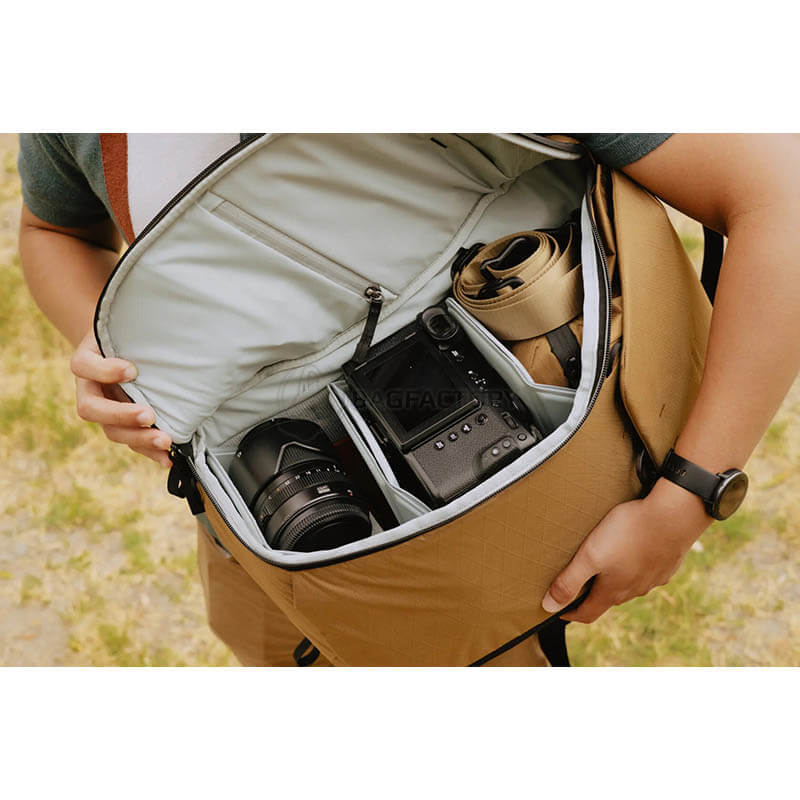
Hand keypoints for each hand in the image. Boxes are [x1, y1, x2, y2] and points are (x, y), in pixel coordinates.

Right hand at [70, 329, 171, 466]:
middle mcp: (91, 389)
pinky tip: (168, 459)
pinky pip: (132, 442)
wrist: (128, 347)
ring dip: (139, 439)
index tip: (131, 370)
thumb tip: (172, 319)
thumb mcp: (126, 325)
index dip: (104, 371)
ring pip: (112, 431)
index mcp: (87, 361)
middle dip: (122, 415)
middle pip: (92, 409)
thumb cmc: (128, 334)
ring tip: (165, 441)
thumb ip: (138, 328)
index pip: (83, 366)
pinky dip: (150, 452)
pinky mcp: (123, 425)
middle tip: (149, 416)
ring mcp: (106, 410)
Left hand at [541, 479, 712, 622]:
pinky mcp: (667, 563)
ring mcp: (653, 578)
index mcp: (614, 591)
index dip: (571, 614)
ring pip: (629, 584)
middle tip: (577, 582)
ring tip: (603, 563)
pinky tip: (632, 551)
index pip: (588, 613)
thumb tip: (549, 606)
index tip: (559, 610)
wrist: (674, 515)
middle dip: (591, 594)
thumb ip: (569, 581)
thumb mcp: (591, 556)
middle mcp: (635, 590)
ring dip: (614, 579)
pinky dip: (634, 566)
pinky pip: (646, 570)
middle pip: (608, 598)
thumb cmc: (628, 533)